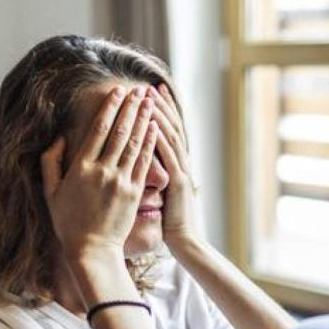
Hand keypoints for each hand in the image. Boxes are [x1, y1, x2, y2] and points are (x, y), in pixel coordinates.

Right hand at [41, 86, 157, 262]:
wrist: (91, 250)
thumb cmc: (68, 222)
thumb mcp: (50, 192)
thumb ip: (50, 162)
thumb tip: (59, 137)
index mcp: (80, 168)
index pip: (97, 130)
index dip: (109, 109)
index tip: (117, 92)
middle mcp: (101, 171)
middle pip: (119, 132)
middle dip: (130, 108)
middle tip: (138, 90)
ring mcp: (120, 182)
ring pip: (134, 144)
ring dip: (143, 119)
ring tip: (149, 101)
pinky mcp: (134, 193)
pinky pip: (143, 163)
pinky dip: (149, 143)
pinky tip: (154, 128)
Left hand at [149, 84, 201, 246]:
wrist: (185, 242)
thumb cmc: (171, 223)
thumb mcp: (164, 193)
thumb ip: (156, 176)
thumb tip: (144, 164)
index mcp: (176, 166)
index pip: (167, 132)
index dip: (160, 112)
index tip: (149, 94)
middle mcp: (181, 164)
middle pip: (172, 127)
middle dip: (161, 106)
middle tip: (150, 86)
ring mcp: (181, 172)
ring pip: (171, 137)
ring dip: (160, 116)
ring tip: (149, 97)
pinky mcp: (179, 183)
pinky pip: (169, 157)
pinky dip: (160, 139)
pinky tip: (152, 124)